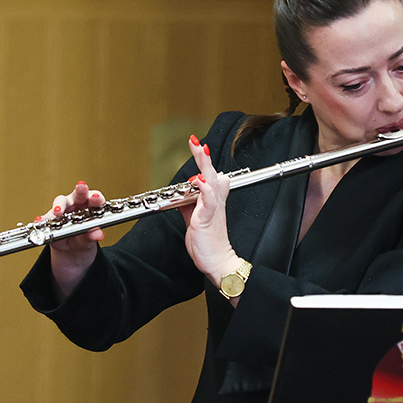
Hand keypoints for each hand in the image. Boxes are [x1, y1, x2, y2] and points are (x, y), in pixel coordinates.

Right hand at [44, 181, 105, 299]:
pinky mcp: (49, 229)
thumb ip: (91, 237)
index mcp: (89, 210)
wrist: (71, 263)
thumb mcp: (89, 244)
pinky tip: (41, 222)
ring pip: (60, 208)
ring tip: (60, 213)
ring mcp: (60, 218)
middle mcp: (74, 210)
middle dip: (79, 192)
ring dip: (60, 207)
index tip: (98, 198)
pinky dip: (44, 223)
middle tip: (82, 189)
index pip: (93, 199)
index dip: (95, 196)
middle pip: (75, 197)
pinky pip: (46, 224)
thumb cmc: (84, 246)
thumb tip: (97, 232)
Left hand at [180, 136, 245, 296]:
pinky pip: (208, 201)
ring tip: (199, 149)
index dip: (202, 161)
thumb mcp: (195, 220)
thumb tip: (183, 194)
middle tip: (195, 141)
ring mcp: (212, 209)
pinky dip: (204, 189)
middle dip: (202, 156)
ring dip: (204, 165)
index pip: (208, 175)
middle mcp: (215, 201)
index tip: (197, 146)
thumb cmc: (208, 243)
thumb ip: (190, 205)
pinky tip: (199, 180)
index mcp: (212, 201)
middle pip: (210, 173)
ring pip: (210, 181)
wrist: (218, 261)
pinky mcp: (207, 219)